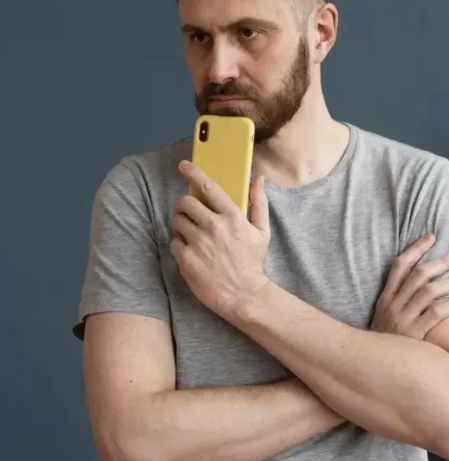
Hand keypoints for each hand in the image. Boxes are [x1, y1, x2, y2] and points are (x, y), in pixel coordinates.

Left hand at [170, 161, 269, 320]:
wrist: (243, 294)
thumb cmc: (252, 262)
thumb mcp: (262, 231)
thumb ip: (259, 203)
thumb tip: (258, 179)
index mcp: (233, 217)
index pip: (209, 188)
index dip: (194, 173)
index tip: (184, 166)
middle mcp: (214, 227)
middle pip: (185, 203)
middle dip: (183, 205)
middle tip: (187, 211)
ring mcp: (199, 243)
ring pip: (177, 221)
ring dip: (180, 224)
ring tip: (190, 233)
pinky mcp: (187, 259)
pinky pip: (174, 242)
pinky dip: (179, 245)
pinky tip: (190, 251)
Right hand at [371, 234, 448, 339]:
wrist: (372, 368)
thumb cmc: (385, 342)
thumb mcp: (383, 317)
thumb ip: (396, 300)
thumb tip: (418, 283)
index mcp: (386, 297)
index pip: (400, 265)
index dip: (416, 249)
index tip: (432, 237)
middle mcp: (393, 304)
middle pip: (419, 274)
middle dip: (441, 263)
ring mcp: (403, 319)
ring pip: (429, 291)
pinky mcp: (413, 334)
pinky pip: (434, 314)